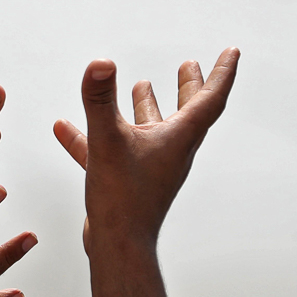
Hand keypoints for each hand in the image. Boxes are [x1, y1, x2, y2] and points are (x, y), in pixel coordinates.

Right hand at [54, 48, 239, 251]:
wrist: (117, 246)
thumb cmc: (123, 200)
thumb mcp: (108, 141)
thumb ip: (100, 100)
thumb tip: (101, 64)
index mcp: (179, 139)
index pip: (210, 98)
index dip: (222, 72)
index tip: (232, 51)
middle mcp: (170, 151)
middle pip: (187, 112)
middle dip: (189, 86)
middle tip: (190, 66)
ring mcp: (151, 167)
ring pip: (152, 130)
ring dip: (148, 108)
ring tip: (143, 86)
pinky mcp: (128, 181)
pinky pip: (112, 150)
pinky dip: (93, 136)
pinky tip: (65, 128)